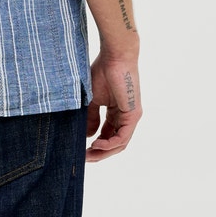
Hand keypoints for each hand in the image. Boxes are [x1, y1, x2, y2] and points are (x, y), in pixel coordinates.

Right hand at [85, 46, 141, 161]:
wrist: (114, 57)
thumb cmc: (103, 72)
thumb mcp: (93, 99)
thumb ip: (92, 117)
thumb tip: (89, 135)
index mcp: (117, 112)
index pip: (108, 135)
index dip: (95, 145)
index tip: (81, 150)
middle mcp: (126, 117)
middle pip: (114, 143)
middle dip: (99, 153)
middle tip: (84, 159)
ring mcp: (131, 116)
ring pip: (120, 143)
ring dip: (104, 152)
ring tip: (89, 155)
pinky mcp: (133, 114)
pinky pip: (122, 137)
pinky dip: (109, 144)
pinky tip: (96, 144)